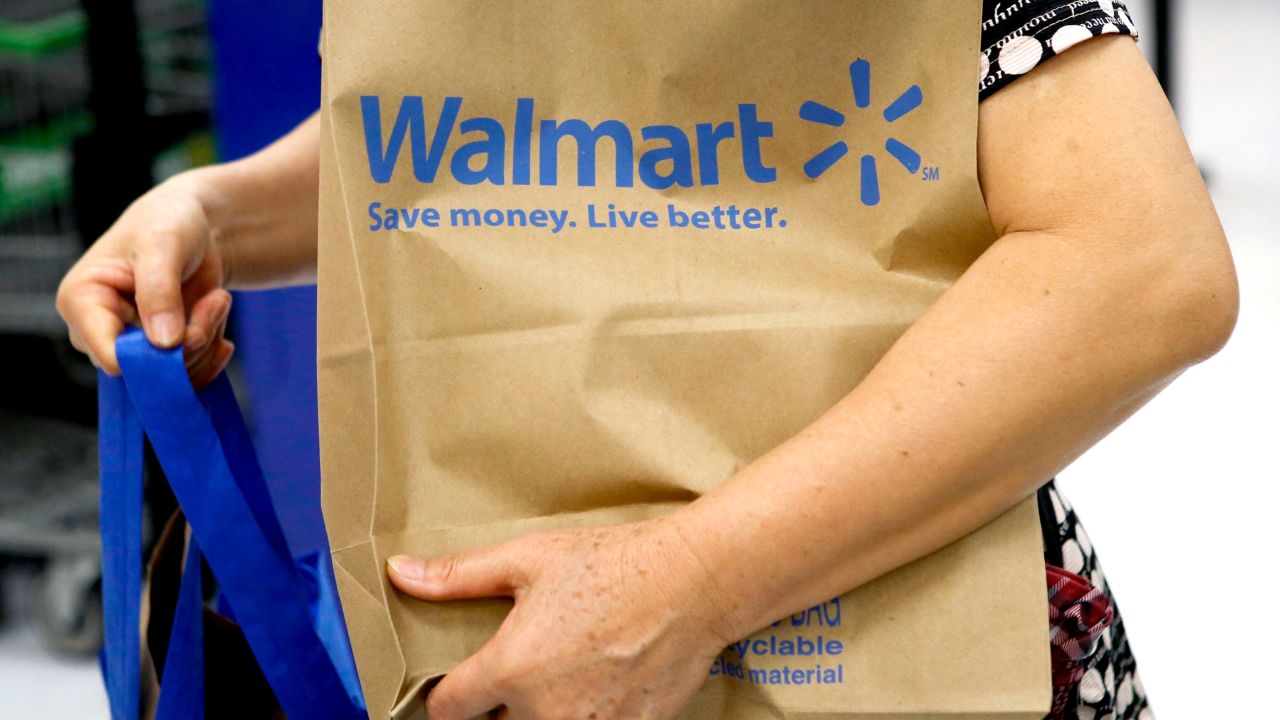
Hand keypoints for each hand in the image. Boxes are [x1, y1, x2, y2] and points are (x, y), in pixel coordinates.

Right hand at [56, 169, 233, 385]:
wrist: (194, 225)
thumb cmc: (168, 222)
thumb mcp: (163, 244)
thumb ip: (160, 291)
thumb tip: (163, 343)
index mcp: (81, 301)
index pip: (109, 357)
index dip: (154, 358)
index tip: (192, 332)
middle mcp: (99, 331)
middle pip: (147, 372)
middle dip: (191, 344)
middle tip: (217, 301)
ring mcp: (129, 344)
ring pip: (173, 375)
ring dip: (207, 340)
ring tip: (219, 299)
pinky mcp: (157, 351)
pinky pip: (188, 374)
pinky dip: (212, 351)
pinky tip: (220, 319)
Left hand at [387, 518, 731, 719]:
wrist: (692, 581)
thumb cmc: (611, 563)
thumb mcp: (528, 559)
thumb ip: (459, 576)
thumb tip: (399, 573)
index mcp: (510, 668)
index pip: (448, 711)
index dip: (447, 698)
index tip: (460, 687)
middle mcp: (544, 710)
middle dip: (499, 709)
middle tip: (524, 675)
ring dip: (543, 715)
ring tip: (563, 681)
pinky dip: (590, 718)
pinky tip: (600, 691)